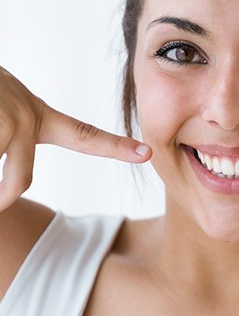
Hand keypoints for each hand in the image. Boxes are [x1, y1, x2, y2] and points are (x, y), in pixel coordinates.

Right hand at [0, 66, 151, 211]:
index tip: (147, 153)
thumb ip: (13, 145)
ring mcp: (5, 113)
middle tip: (1, 202)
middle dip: (3, 197)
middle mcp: (24, 115)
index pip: (83, 135)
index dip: (115, 147)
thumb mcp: (1, 114)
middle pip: (21, 180)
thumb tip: (10, 190)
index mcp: (36, 118)